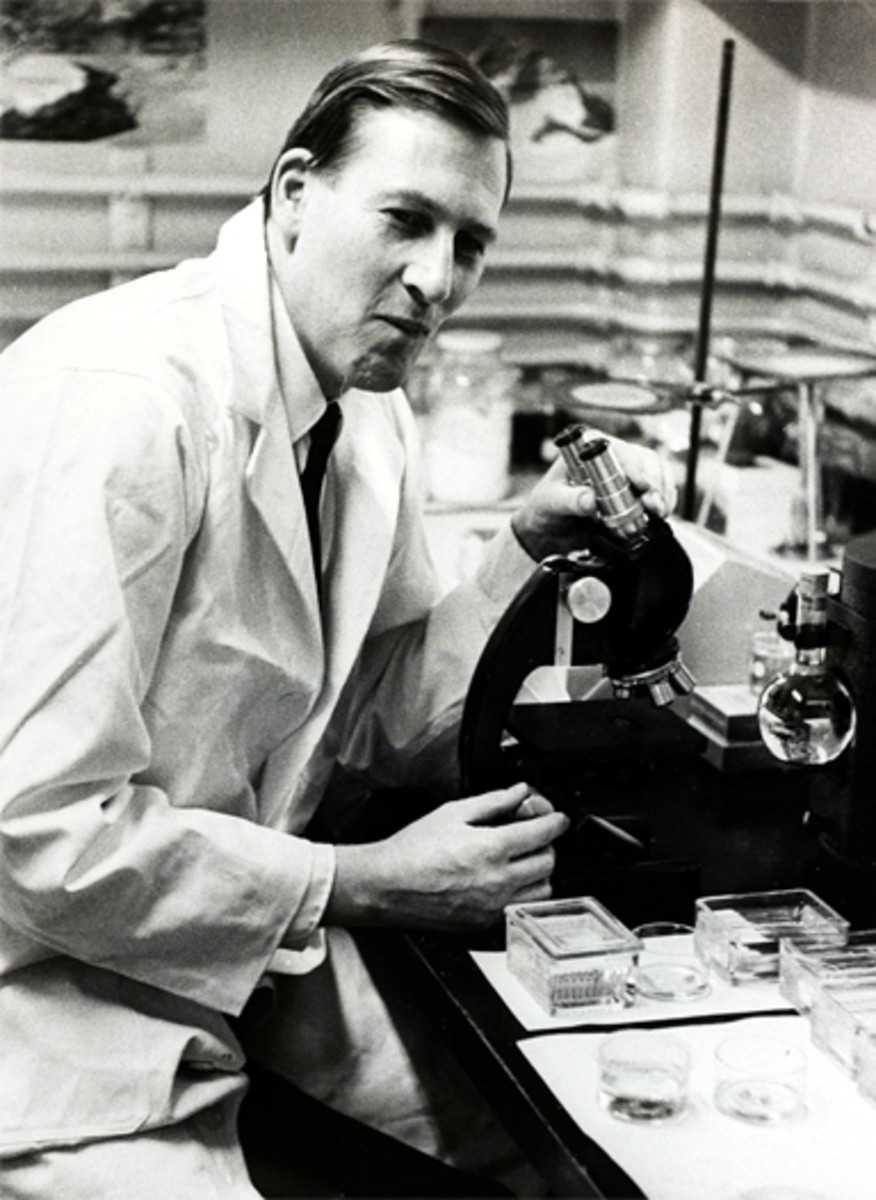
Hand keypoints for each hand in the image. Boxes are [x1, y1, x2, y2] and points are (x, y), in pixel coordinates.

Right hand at [326, 782, 569, 930]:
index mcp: (491, 849)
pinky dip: (522, 894)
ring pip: (541, 891)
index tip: (557, 818)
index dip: (556, 821)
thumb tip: (519, 792)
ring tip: (520, 860)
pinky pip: (520, 909)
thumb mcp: (452, 813)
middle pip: (548, 862)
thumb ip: (492, 802)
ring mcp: (492, 907)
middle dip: (546, 844)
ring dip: (539, 873)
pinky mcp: (484, 924)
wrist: (385, 886)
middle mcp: (497, 882)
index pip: (542, 833)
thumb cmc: (411, 851)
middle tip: (532, 835)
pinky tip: (505, 881)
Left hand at [511, 436, 677, 561]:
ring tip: (659, 511)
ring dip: (663, 490)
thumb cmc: (546, 507)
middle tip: (652, 504)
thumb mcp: (551, 503)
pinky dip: (666, 498)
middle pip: (641, 458)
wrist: (551, 530)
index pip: (615, 448)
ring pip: (655, 470)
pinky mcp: (635, 489)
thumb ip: (568, 501)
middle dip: (653, 480)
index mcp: (586, 449)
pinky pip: (659, 486)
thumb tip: (590, 500)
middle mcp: (609, 456)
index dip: (632, 464)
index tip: (640, 484)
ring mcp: (625, 471)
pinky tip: (664, 512)